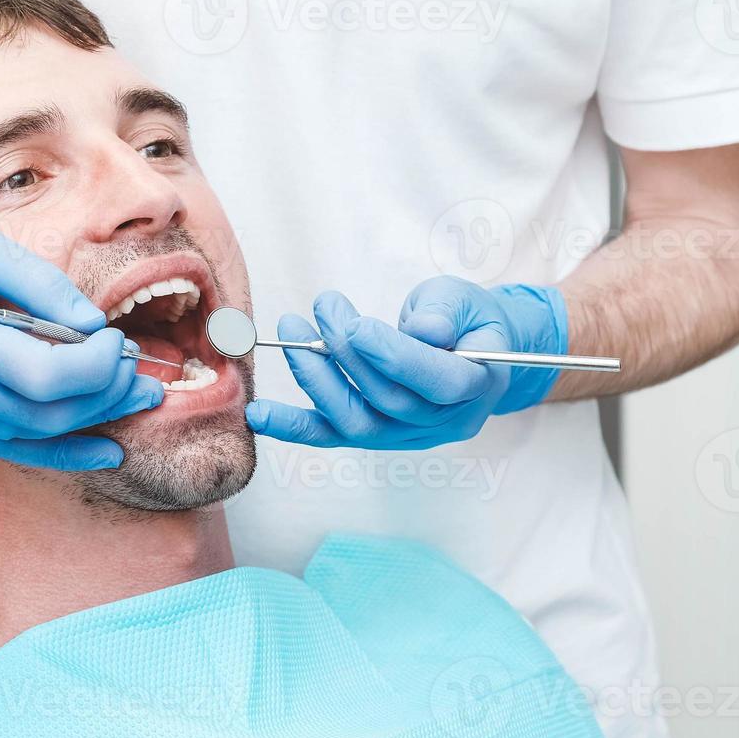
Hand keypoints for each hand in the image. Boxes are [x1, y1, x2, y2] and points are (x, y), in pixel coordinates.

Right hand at [0, 198, 161, 468]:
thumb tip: (92, 324)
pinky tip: (107, 448)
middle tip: (140, 368)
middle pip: (52, 411)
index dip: (97, 363)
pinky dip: (66, 453)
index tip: (114, 338)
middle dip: (110, 392)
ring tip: (136, 396)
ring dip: (97, 418)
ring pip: (40, 436)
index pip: (46, 374)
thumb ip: (40, 284)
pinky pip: (17, 452)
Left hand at [245, 277, 565, 449]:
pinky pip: (333, 436)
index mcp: (479, 385)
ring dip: (316, 377)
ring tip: (293, 332)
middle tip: (324, 308)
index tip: (356, 325)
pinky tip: (259, 413)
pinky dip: (294, 426)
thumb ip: (446, 314)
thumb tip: (421, 330)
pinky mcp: (376, 435)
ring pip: (357, 420)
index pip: (439, 381)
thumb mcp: (465, 302)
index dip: (394, 356)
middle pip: (390, 399)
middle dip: (347, 352)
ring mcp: (408, 435)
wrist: (467, 347)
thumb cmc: (465, 319)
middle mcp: (445, 422)